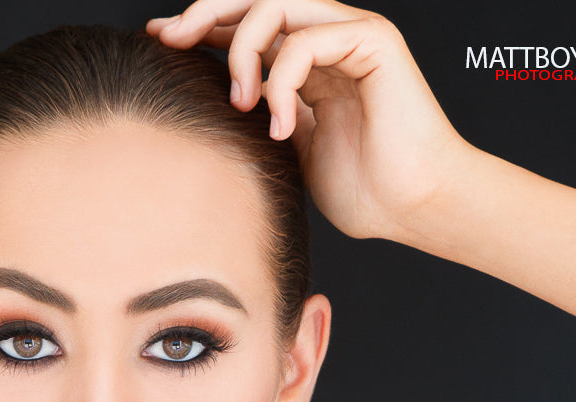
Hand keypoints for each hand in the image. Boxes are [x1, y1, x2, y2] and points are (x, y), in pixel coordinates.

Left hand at [146, 0, 475, 242]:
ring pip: (275, 6)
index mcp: (308, 63)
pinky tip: (280, 125)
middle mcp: (328, 37)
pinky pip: (305, 39)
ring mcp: (351, 34)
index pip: (246, 24)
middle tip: (170, 41)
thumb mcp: (294, 152)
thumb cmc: (366, 192)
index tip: (159, 43)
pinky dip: (281, 80)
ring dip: (242, 51)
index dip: (200, 27)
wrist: (415, 207)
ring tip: (239, 104)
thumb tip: (214, 106)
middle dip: (204, 13)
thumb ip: (263, 117)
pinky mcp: (373, 42)